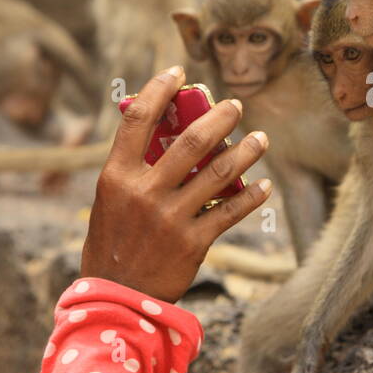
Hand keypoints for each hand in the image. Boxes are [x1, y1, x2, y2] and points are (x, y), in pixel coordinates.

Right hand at [80, 66, 272, 301]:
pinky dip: (251, 196)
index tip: (178, 72)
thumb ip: (134, 170)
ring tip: (261, 138)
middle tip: (235, 105)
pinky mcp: (193, 242)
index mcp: (116, 177)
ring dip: (246, 151)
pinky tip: (263, 185)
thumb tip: (164, 133)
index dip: (159, 89)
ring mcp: (171, 218)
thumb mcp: (109, 202)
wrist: (115, 300)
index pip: (137, 119)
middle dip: (219, 116)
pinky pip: (231, 212)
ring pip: (220, 173)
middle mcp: (144, 192)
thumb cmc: (112, 245)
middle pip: (191, 140)